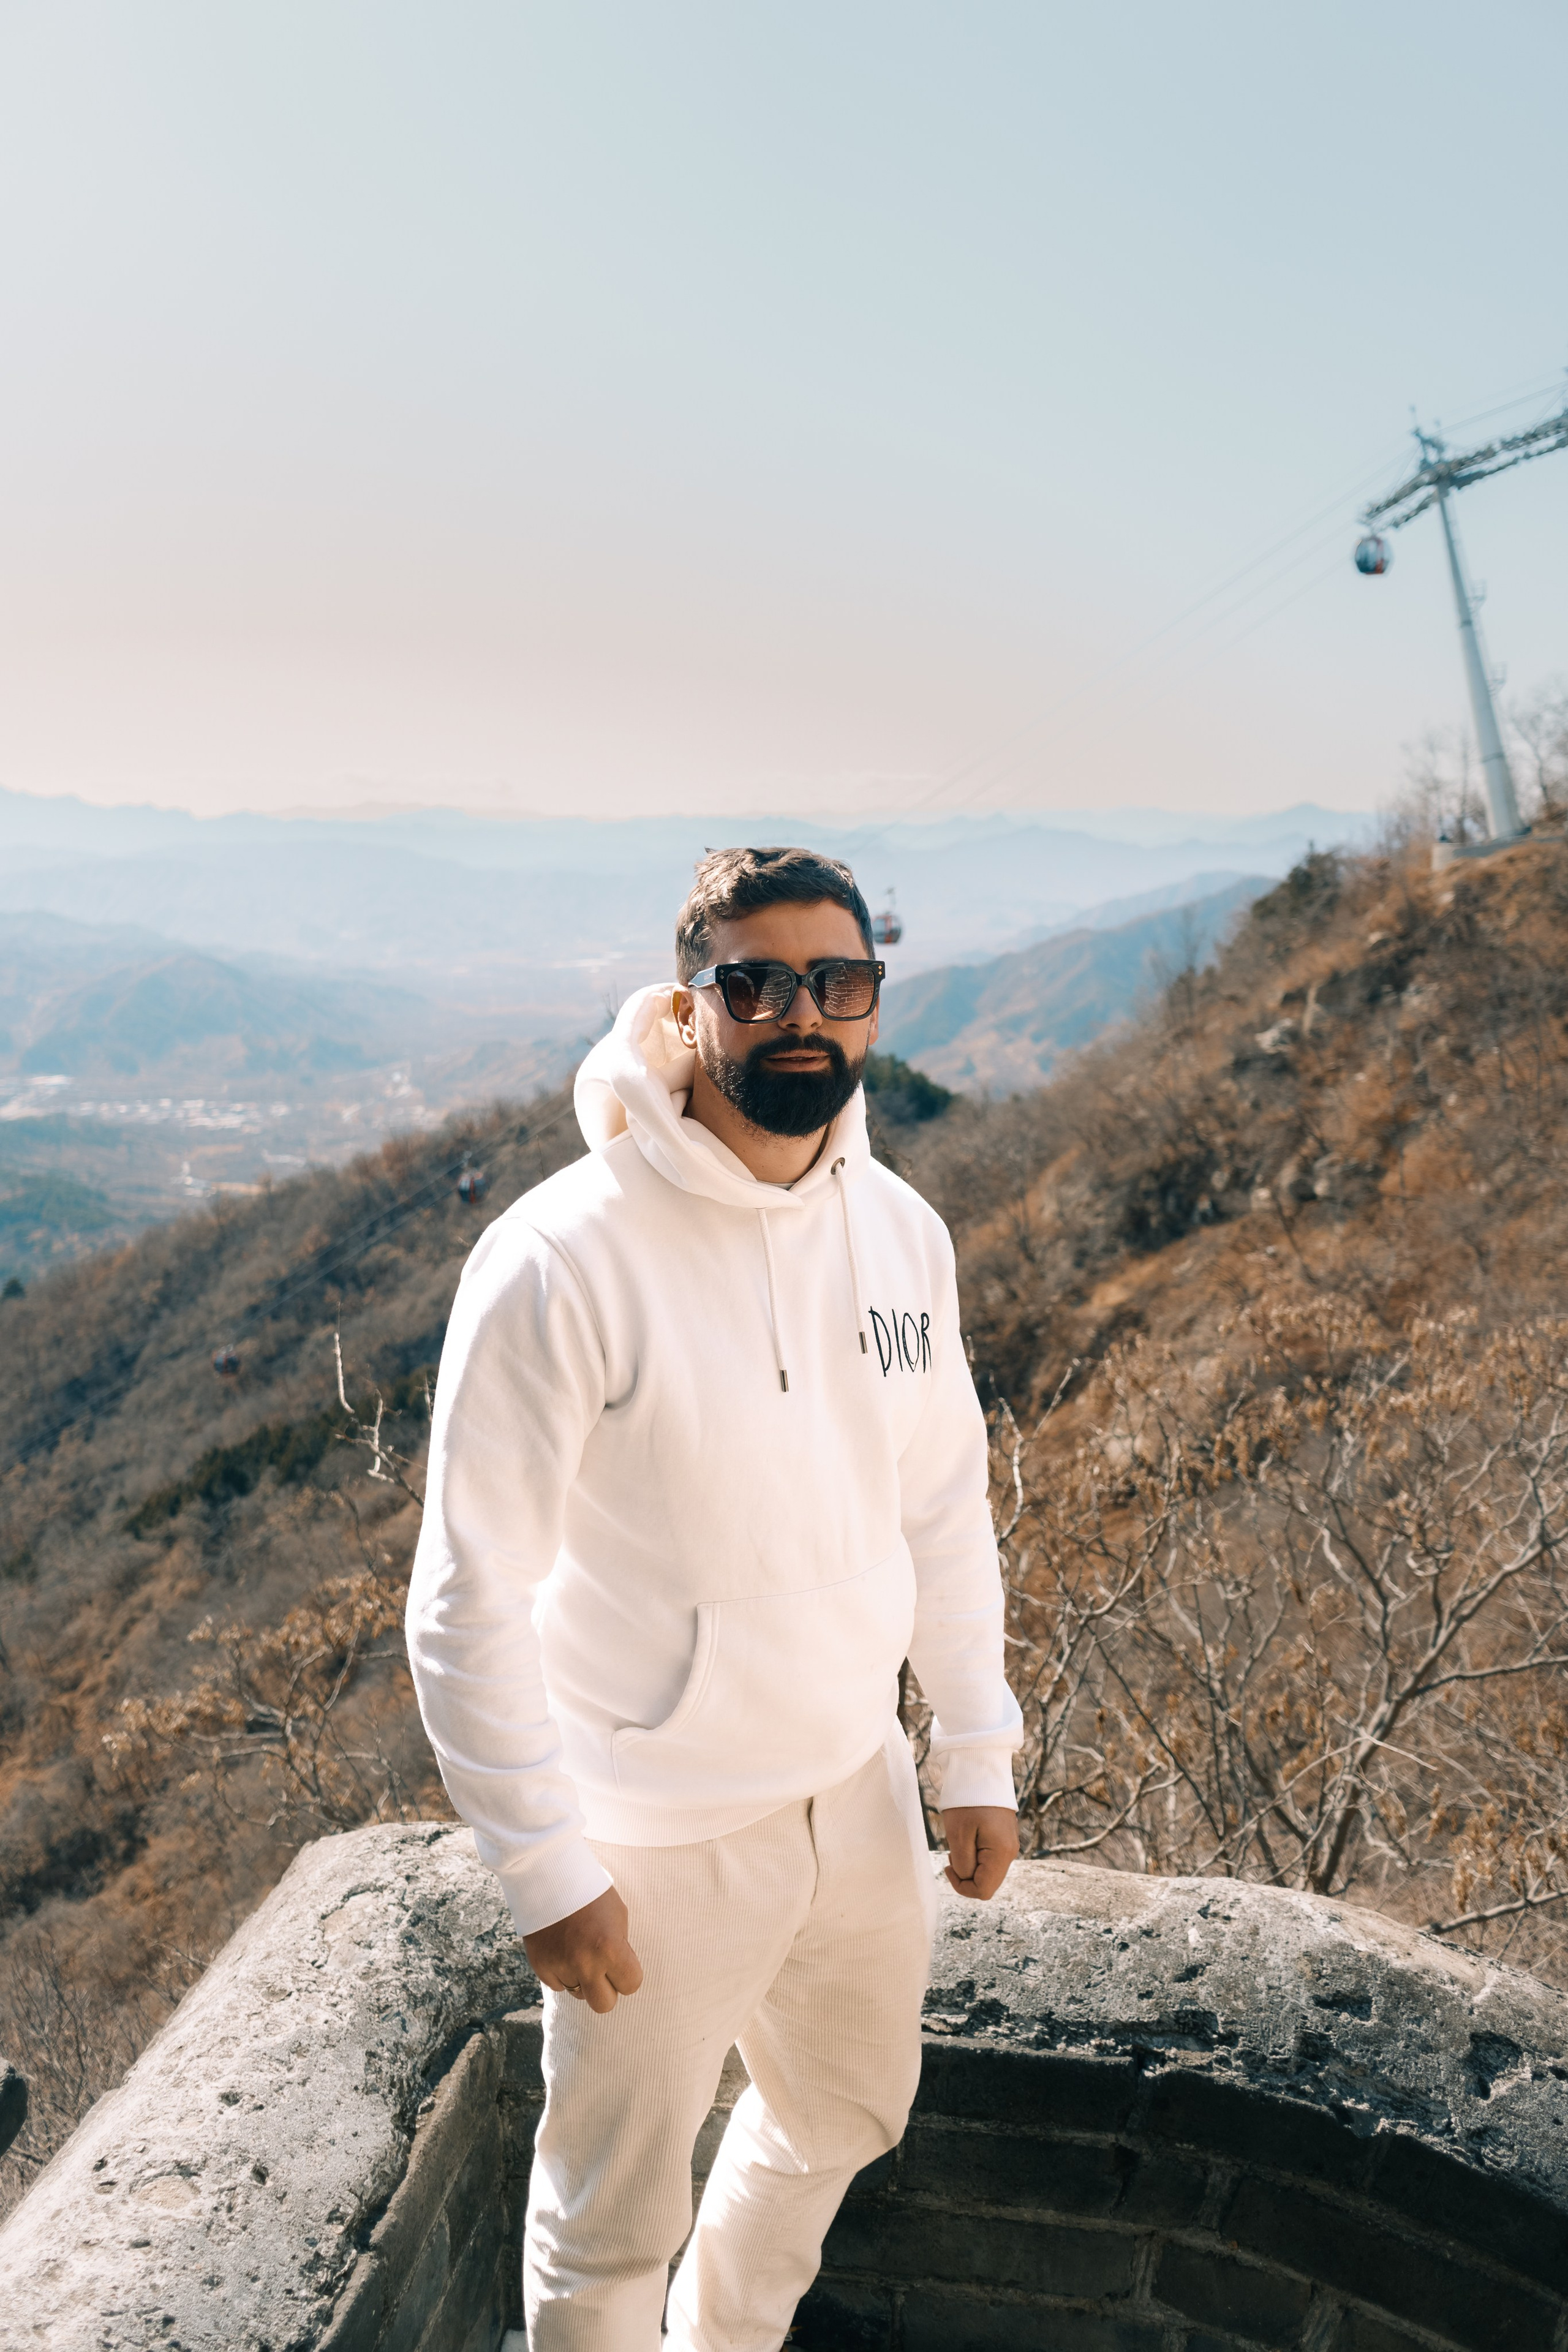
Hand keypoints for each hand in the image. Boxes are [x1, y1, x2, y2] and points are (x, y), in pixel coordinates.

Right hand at [524, 1887, 643, 2014]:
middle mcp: (585, 1963)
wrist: (549, 1875)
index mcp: (610, 1948)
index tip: (622, 1961)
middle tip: (602, 1968)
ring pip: (578, 1993)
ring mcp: (560, 1967)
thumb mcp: (618, 1916)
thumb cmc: (591, 1892)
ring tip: (578, 1947)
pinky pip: (557, 1983)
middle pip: (604, 2005)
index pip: (632, 1985)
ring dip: (581, 1977)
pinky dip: (561, 1970)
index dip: (629, 1974)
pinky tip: (561, 1946)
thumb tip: (618, 1974)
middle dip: (606, 1989)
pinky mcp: (541, 1967)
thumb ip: (620, 1948)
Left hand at [941, 1806, 1018, 1900]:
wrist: (980, 1772)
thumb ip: (964, 1864)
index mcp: (1001, 1853)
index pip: (983, 1891)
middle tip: (952, 1854)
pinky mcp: (1004, 1838)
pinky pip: (990, 1858)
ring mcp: (1009, 1845)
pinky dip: (976, 1856)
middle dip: (966, 1875)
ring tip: (959, 1843)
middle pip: (987, 1883)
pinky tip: (967, 1839)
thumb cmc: (966, 1802)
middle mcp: (1010, 1852)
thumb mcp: (958, 1835)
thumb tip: (967, 1878)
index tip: (948, 1866)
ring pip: (988, 1871)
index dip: (962, 1887)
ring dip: (970, 1865)